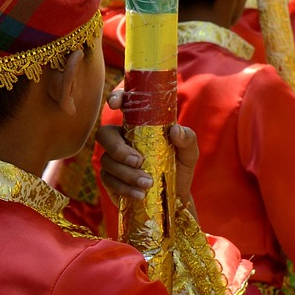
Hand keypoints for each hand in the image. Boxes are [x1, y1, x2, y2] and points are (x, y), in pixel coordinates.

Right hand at [97, 92, 199, 216]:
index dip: (116, 98)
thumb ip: (188, 139)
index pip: (124, 106)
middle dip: (118, 148)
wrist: (175, 196)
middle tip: (139, 161)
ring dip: (127, 173)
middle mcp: (123, 139)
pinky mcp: (111, 180)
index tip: (116, 104)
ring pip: (106, 160)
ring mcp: (114, 159)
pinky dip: (124, 188)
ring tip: (148, 183)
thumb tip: (175, 130)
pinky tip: (140, 194)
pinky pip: (109, 180)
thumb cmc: (180, 167)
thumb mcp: (190, 153)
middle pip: (104, 134)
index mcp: (140, 126)